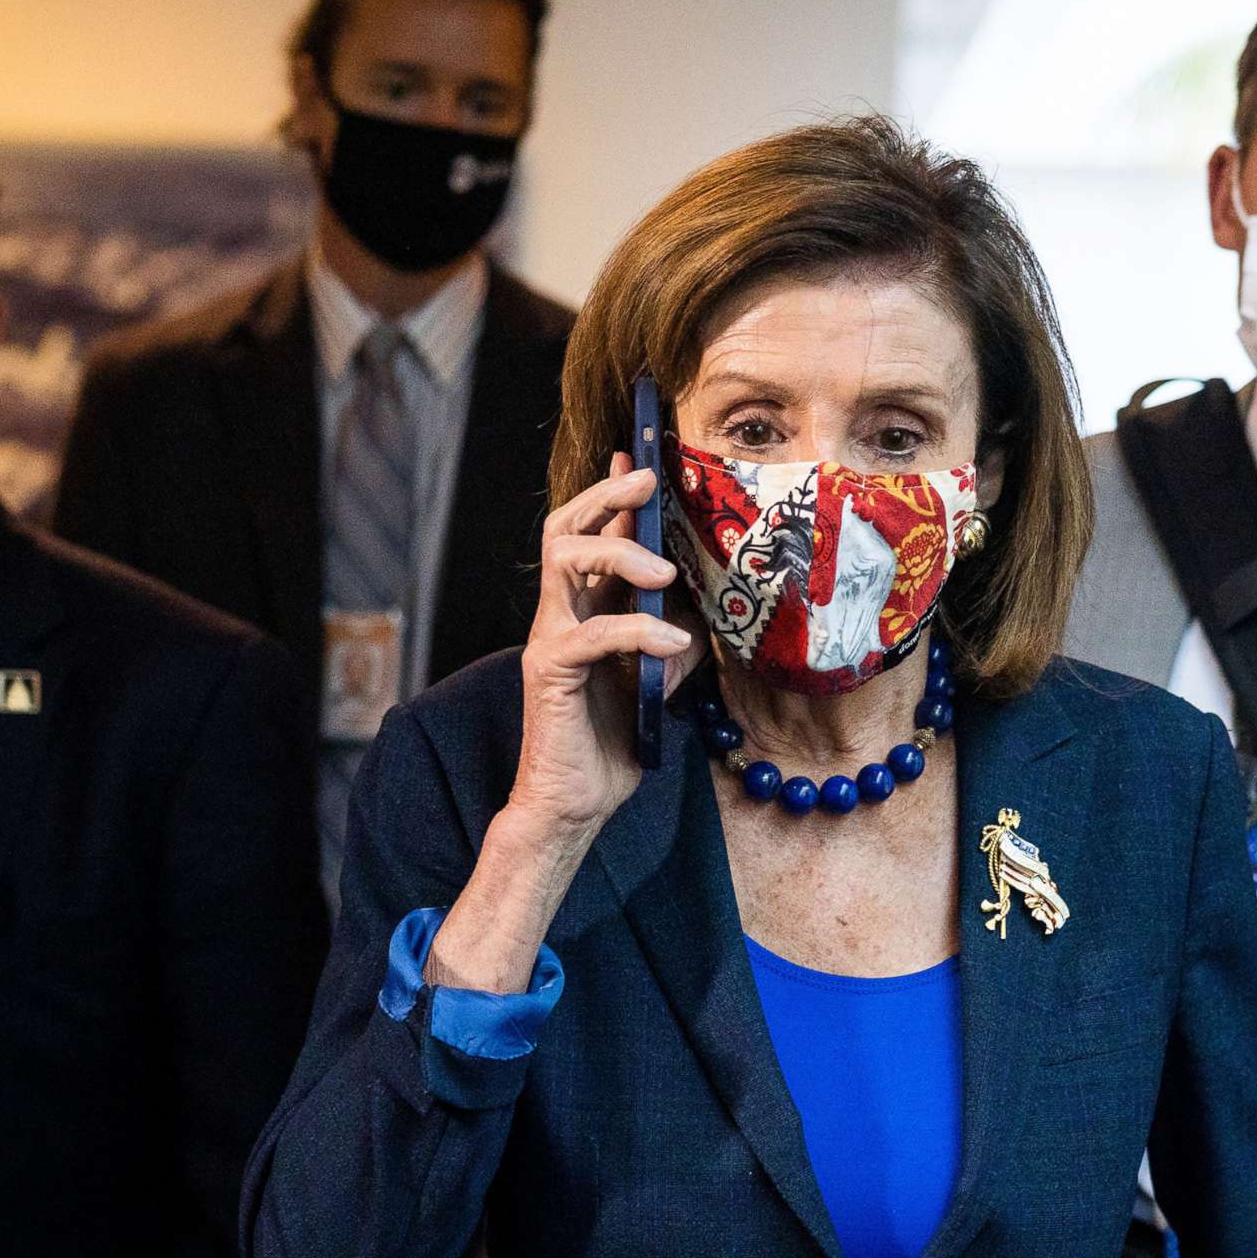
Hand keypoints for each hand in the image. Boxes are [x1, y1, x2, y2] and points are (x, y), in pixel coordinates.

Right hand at [502, 453, 699, 839]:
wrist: (576, 804)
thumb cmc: (613, 740)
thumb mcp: (661, 679)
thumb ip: (675, 638)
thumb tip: (707, 608)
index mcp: (585, 609)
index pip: (592, 533)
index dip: (613, 491)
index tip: (641, 453)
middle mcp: (561, 614)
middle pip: (564, 528)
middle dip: (604, 494)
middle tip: (646, 478)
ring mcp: (550, 640)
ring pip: (564, 560)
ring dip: (617, 550)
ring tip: (663, 568)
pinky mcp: (550, 672)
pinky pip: (593, 634)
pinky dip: (638, 632)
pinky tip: (674, 645)